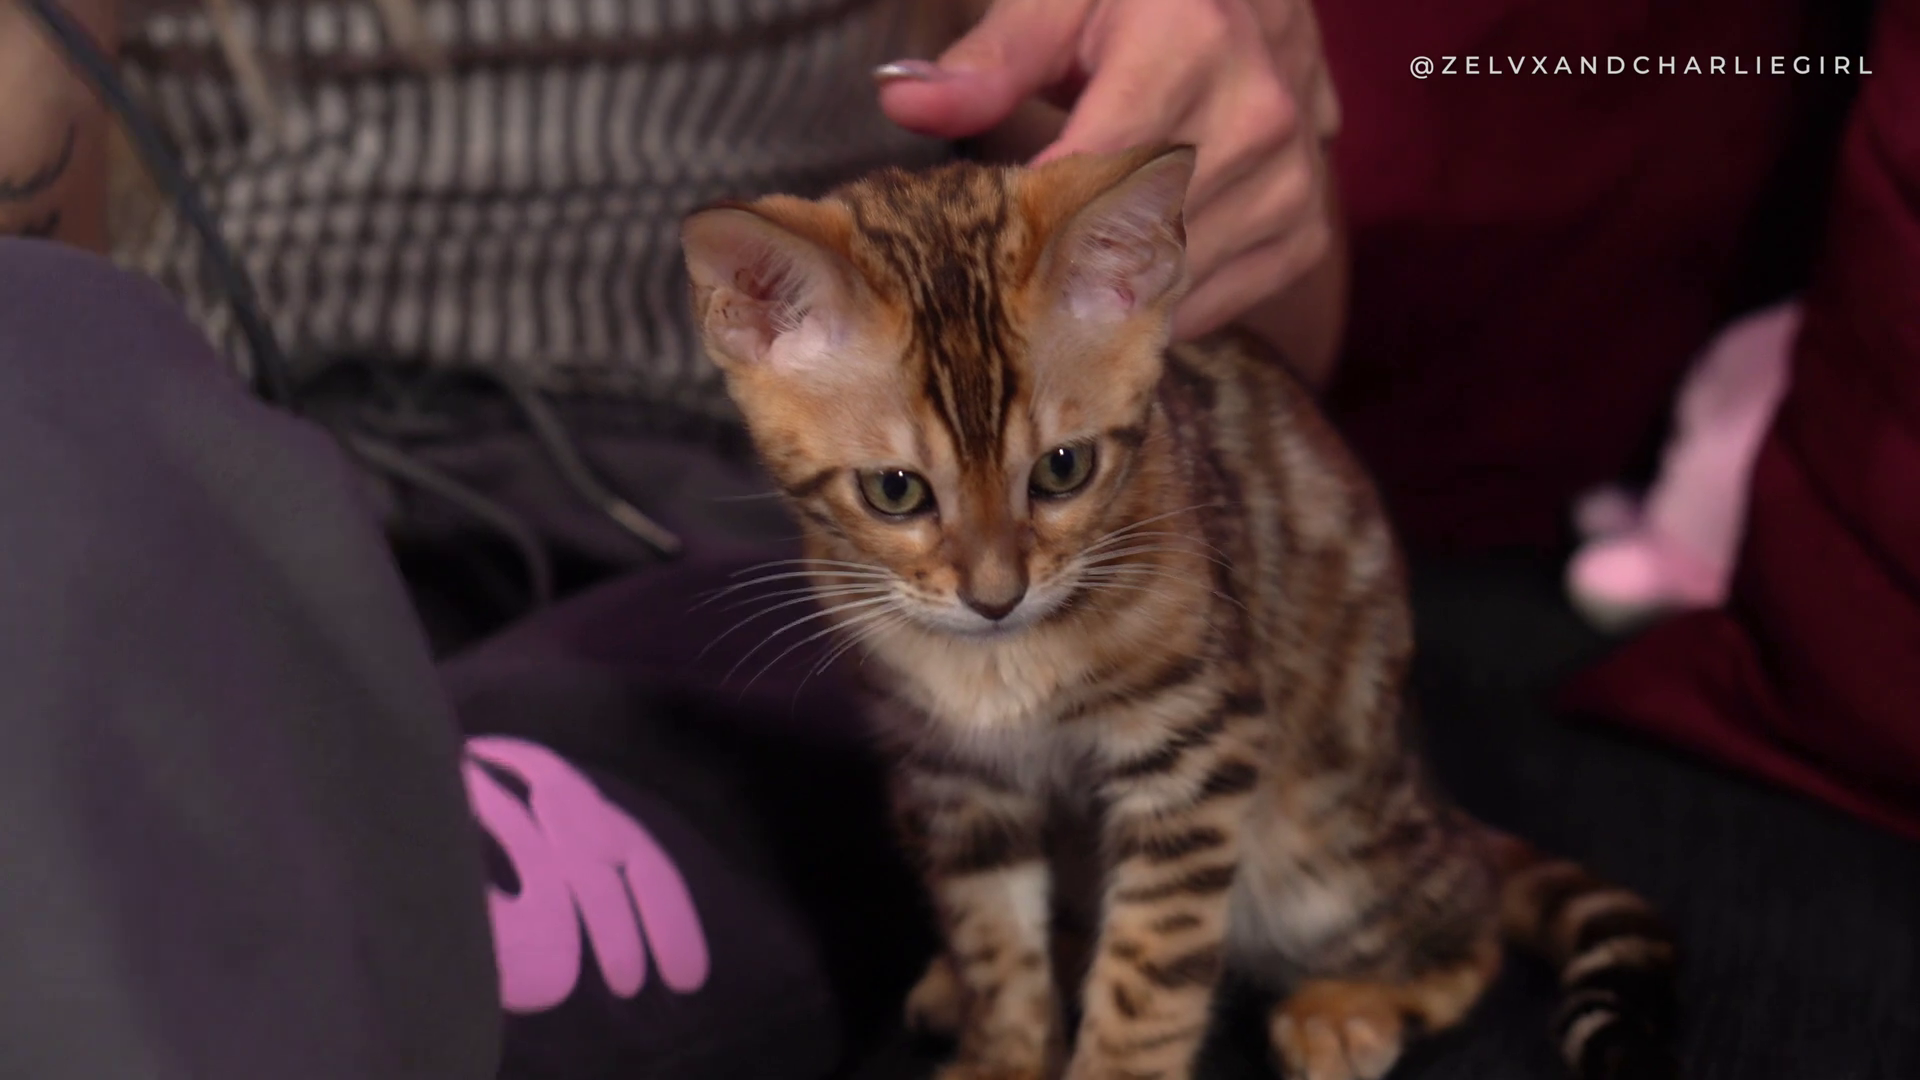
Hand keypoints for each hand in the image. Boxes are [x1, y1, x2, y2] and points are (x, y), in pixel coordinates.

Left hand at [877, 0, 1339, 340]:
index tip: (981, 256)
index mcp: (1190, 43)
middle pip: (1133, 235)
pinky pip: (1225, 302)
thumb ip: (989, 59)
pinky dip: (1167, 306)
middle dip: (1060, 270)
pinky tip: (1124, 283)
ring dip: (1111, 295)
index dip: (1032, 224)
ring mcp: (1291, 178)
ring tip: (1060, 287)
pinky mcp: (1304, 228)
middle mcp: (1256, 114)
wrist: (1248, 1)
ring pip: (1179, 281)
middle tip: (1001, 291)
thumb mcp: (1060, 0)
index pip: (1095, 168)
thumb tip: (901, 97)